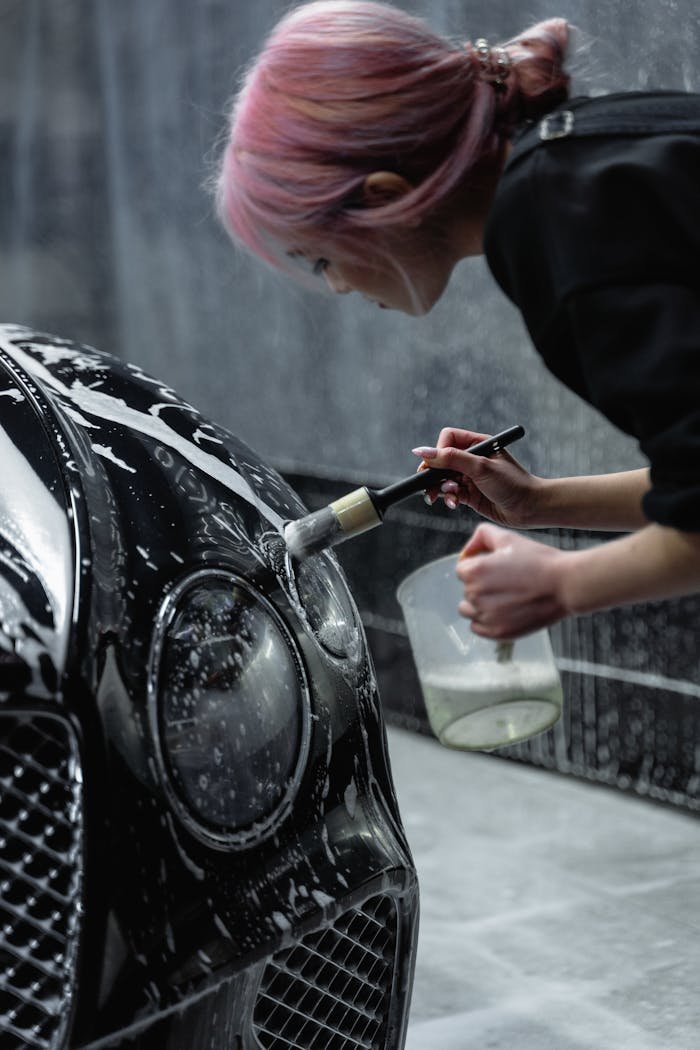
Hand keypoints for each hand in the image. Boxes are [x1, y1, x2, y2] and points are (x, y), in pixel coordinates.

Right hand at [412, 427, 542, 527]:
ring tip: (449, 496)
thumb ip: (451, 459)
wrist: (530, 508)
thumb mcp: (480, 467)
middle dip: (435, 474)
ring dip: (441, 488)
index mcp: (478, 444)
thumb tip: (422, 451)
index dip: (438, 451)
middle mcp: (473, 459)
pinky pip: (451, 493)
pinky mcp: (470, 494)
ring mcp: (471, 477)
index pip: (448, 439)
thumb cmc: (513, 483)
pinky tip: (455, 503)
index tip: (435, 465)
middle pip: (441, 461)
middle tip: (429, 486)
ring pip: (444, 479)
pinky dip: (449, 498)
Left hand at [456, 523, 572, 638]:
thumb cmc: (538, 561)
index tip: (498, 569)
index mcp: (473, 571)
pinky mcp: (497, 632)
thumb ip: (482, 535)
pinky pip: (478, 628)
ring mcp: (486, 616)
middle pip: (467, 590)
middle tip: (508, 582)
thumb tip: (468, 551)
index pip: (462, 570)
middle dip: (482, 585)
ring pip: (468, 610)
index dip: (479, 567)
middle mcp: (475, 595)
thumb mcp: (509, 538)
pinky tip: (504, 612)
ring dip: (480, 605)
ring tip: (504, 598)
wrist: (565, 585)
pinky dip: (487, 621)